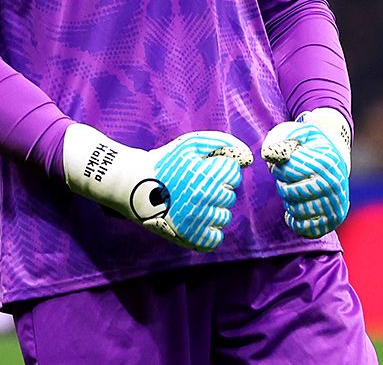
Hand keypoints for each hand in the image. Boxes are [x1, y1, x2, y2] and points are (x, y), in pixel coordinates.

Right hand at [63, 124, 253, 250]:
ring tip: (191, 202)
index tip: (202, 170)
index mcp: (205, 174)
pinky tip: (195, 219)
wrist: (135, 185)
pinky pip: (215, 238)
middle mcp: (203, 198)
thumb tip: (248, 159)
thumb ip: (223, 143)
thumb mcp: (191, 143)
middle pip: (229, 196)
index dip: (219, 170)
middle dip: (216, 189)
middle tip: (193, 187)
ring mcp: (197, 220)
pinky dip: (208, 230)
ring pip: (224, 217)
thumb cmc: (165, 162)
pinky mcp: (190, 237)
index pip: (233, 174)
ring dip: (212, 210)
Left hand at [261, 107, 351, 237]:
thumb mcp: (297, 133)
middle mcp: (333, 184)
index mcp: (325, 161)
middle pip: (290, 192)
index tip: (284, 164)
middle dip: (283, 185)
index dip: (278, 167)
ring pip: (296, 210)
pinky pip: (304, 228)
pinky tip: (296, 207)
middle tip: (288, 178)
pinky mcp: (332, 221)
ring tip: (296, 189)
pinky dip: (294, 219)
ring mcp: (335, 204)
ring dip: (289, 201)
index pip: (288, 170)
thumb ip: (280, 138)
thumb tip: (268, 154)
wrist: (335, 160)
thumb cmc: (309, 146)